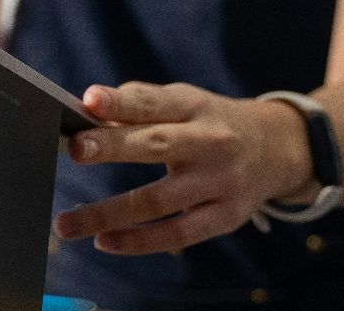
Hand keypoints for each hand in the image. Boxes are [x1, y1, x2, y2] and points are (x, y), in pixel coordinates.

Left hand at [52, 82, 310, 255]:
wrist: (278, 148)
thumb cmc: (208, 122)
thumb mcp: (182, 103)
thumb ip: (137, 108)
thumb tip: (84, 118)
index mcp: (193, 105)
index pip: (153, 102)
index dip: (121, 101)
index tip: (89, 101)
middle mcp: (210, 141)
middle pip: (157, 145)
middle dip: (113, 147)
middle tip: (74, 149)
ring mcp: (220, 181)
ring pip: (159, 200)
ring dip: (108, 213)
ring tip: (66, 224)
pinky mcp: (226, 216)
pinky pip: (178, 234)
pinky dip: (138, 241)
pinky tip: (104, 241)